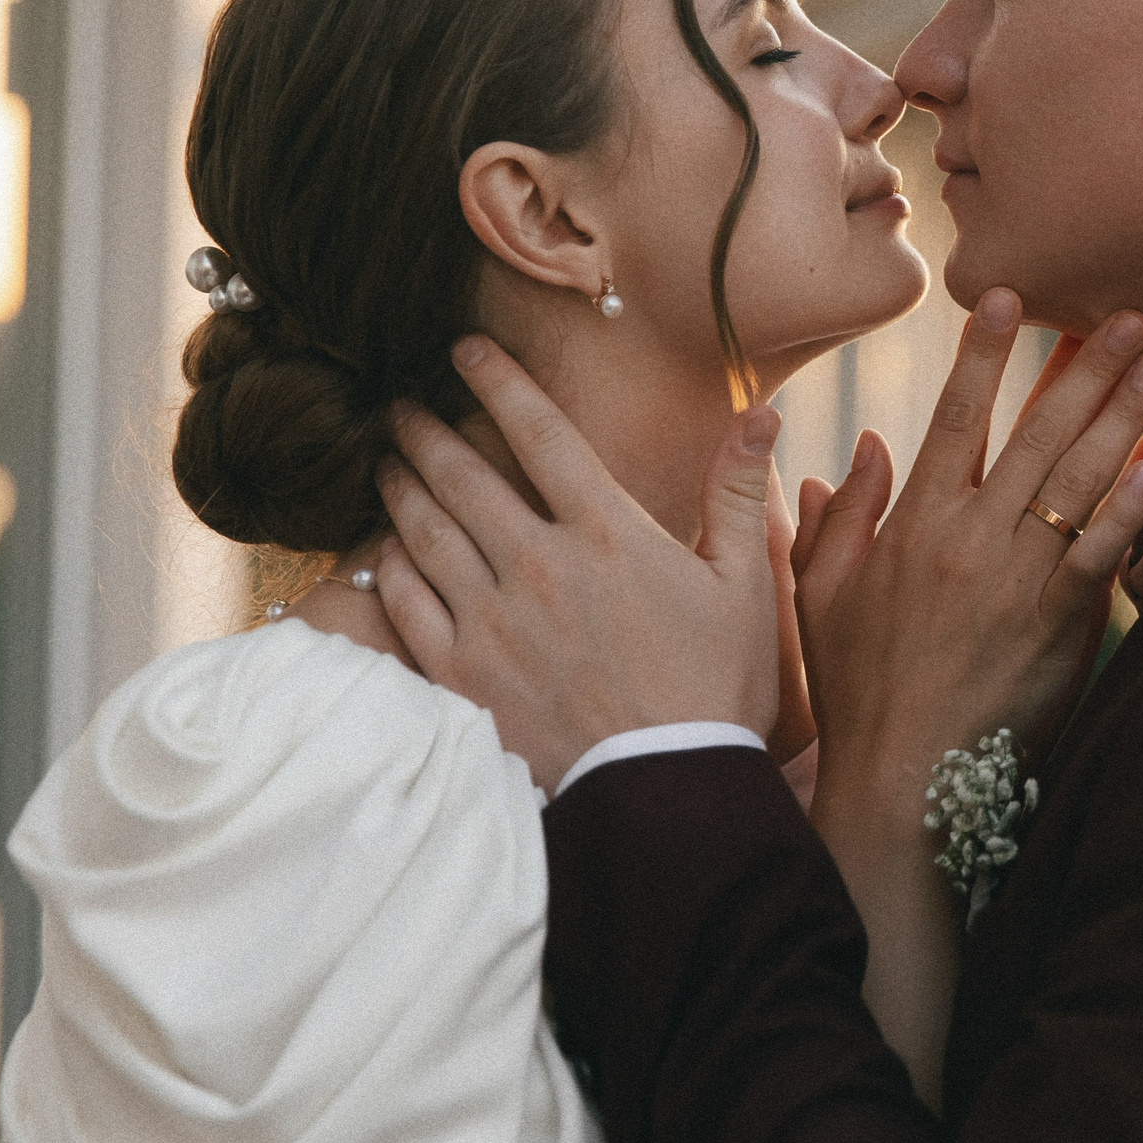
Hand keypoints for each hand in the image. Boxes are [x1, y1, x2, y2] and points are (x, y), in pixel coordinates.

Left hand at [371, 336, 784, 792]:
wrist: (665, 792)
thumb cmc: (715, 688)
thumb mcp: (747, 586)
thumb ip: (738, 494)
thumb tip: (756, 415)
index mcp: (607, 533)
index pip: (539, 432)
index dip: (496, 381)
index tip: (463, 349)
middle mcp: (538, 565)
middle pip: (461, 474)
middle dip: (424, 429)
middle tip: (400, 407)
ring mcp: (491, 621)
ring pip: (422, 532)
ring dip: (399, 487)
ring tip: (386, 464)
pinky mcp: (462, 675)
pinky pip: (407, 604)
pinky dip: (391, 568)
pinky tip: (386, 551)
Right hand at [798, 290, 1142, 818]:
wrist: (902, 785)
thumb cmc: (859, 694)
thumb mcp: (821, 597)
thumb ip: (839, 516)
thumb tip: (864, 446)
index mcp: (913, 524)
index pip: (955, 418)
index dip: (985, 354)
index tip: (1010, 297)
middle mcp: (969, 539)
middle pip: (1034, 433)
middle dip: (1081, 365)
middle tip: (1124, 312)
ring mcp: (1017, 580)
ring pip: (1075, 478)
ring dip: (1120, 413)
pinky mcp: (1058, 624)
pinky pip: (1102, 549)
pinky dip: (1132, 501)